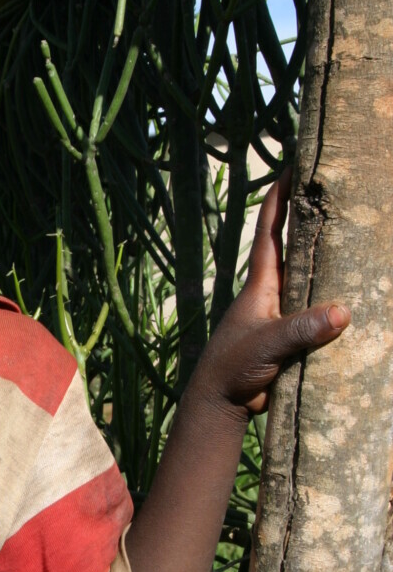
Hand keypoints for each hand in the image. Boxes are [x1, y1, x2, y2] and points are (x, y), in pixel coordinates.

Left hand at [197, 170, 349, 417]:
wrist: (220, 402)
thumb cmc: (233, 367)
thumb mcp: (267, 345)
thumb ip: (302, 329)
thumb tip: (344, 312)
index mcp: (260, 286)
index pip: (269, 233)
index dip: (278, 200)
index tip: (290, 169)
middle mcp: (270, 294)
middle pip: (292, 250)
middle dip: (309, 222)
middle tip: (330, 194)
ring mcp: (279, 315)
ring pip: (307, 281)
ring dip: (324, 262)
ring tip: (351, 238)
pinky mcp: (288, 338)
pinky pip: (314, 313)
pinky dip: (330, 303)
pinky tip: (351, 298)